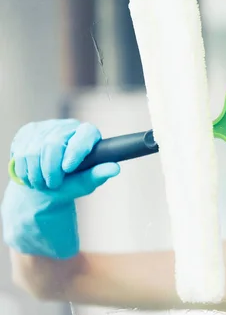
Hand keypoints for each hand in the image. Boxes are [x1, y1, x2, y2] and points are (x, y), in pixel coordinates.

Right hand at [1, 119, 119, 258]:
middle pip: (53, 143)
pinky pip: (21, 152)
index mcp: (88, 133)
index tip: (68, 169)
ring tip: (42, 183)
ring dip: (36, 173)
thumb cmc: (71, 184)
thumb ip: (98, 175)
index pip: (86, 133)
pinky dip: (25, 171)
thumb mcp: (85, 183)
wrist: (45, 188)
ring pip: (34, 150)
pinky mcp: (28, 132)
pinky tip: (31, 176)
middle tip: (53, 184)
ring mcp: (46, 126)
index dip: (76, 150)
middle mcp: (68, 126)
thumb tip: (115, 168)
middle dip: (51, 169)